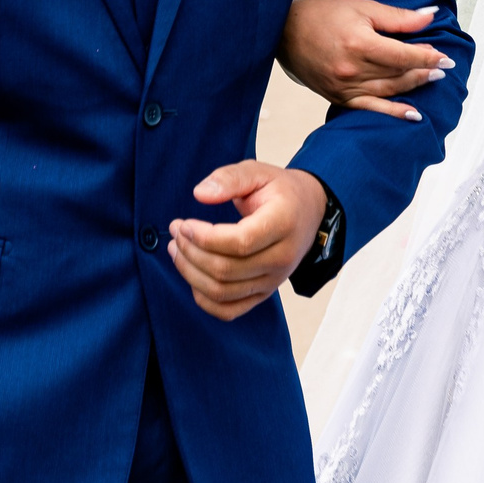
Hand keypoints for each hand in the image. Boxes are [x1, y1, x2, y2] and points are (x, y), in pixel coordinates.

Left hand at [168, 162, 325, 321]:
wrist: (308, 211)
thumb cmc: (280, 191)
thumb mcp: (257, 172)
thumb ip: (229, 178)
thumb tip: (200, 194)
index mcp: (283, 223)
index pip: (240, 242)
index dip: (204, 237)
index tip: (184, 224)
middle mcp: (282, 257)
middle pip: (226, 270)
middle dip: (191, 252)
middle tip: (176, 232)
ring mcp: (274, 280)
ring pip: (222, 292)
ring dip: (191, 274)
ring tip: (177, 250)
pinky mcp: (265, 292)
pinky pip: (229, 310)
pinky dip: (204, 300)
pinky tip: (192, 276)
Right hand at [279, 0, 443, 119]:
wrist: (286, 31)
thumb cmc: (325, 15)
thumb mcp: (363, 7)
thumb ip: (398, 17)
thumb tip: (430, 17)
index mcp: (360, 43)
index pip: (404, 55)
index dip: (428, 57)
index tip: (446, 58)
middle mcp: (352, 69)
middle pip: (398, 74)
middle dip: (424, 70)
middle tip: (441, 67)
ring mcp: (344, 86)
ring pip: (388, 91)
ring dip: (413, 87)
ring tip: (431, 80)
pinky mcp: (337, 96)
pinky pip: (369, 108)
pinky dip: (392, 112)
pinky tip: (412, 115)